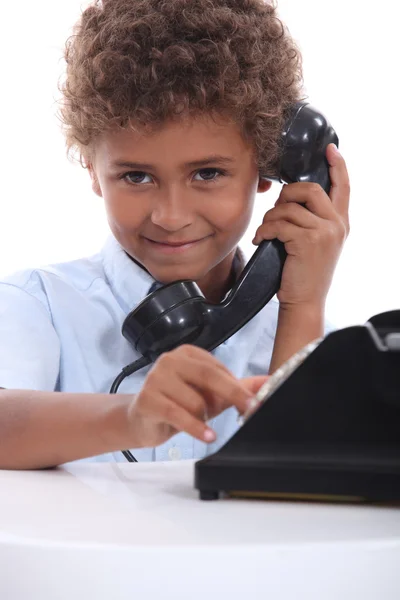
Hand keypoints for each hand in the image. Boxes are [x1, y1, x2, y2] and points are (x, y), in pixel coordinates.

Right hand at [126, 345, 268, 446]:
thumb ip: (240, 386)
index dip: (238, 387)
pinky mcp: (147, 400)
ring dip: (204, 417)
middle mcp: (170, 360)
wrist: (141, 420)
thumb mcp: (212, 394)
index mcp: (187, 354)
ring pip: (195, 401)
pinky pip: (178, 415)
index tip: (255, 402)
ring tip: (198, 422)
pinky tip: (208, 436)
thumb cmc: (178, 404)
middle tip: (250, 409)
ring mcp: (156, 378)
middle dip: (233, 394)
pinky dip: (196, 428)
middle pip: (209, 376)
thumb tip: (270, 382)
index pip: (218, 368)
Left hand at [253, 144, 349, 308]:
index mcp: (341, 223)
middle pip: (309, 189)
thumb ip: (313, 220)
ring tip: (265, 233)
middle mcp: (337, 225)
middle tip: (275, 211)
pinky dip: (264, 231)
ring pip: (288, 208)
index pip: (343, 187)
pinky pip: (278, 224)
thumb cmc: (304, 273)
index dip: (337, 165)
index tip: (329, 149)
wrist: (305, 301)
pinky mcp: (307, 241)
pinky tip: (260, 240)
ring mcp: (324, 232)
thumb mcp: (317, 244)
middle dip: (285, 194)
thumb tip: (290, 197)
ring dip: (270, 219)